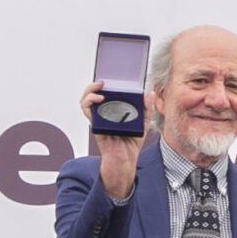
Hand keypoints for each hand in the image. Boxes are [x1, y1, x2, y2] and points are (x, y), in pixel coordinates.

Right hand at [81, 80, 144, 200]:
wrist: (125, 159)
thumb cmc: (131, 143)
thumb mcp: (143, 123)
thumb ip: (147, 109)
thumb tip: (150, 93)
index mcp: (114, 111)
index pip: (106, 94)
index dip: (105, 85)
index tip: (112, 78)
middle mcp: (104, 113)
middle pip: (93, 95)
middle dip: (94, 85)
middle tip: (103, 81)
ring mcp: (98, 118)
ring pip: (86, 100)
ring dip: (90, 91)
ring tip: (99, 88)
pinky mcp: (95, 124)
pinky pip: (87, 111)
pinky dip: (89, 102)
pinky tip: (99, 99)